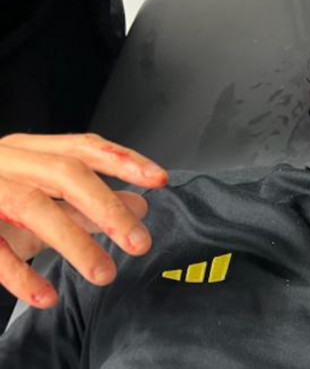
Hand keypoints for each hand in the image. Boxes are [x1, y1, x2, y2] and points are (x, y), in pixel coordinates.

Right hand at [0, 133, 167, 307]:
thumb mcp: (41, 200)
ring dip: (74, 243)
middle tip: (141, 243)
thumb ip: (88, 203)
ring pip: (31, 207)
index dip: (124, 160)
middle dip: (107, 207)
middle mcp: (5, 161)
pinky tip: (47, 296)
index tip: (160, 179)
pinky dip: (20, 275)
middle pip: (64, 174)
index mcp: (29, 150)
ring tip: (106, 275)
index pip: (83, 148)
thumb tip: (142, 206)